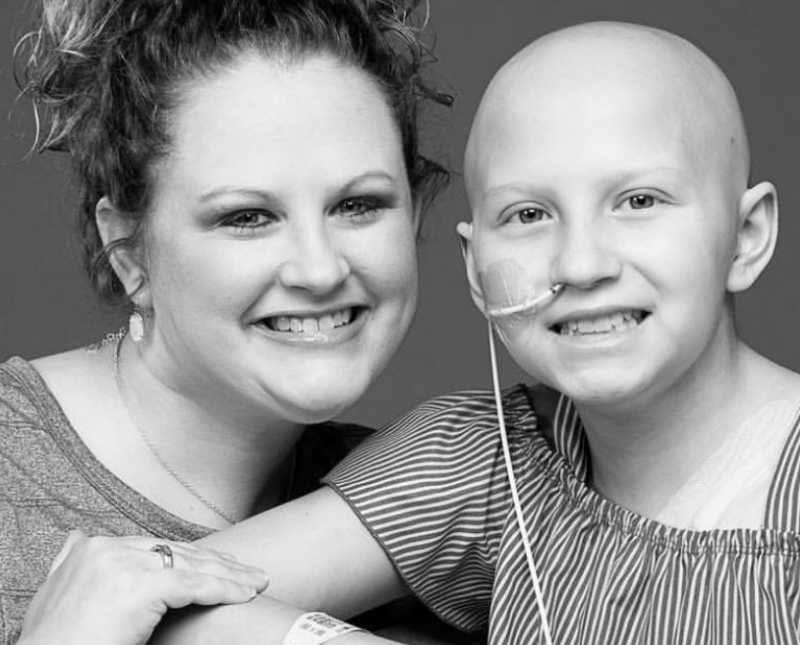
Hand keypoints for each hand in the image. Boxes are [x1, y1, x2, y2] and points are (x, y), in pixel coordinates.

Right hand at [18, 530, 268, 644]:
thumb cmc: (55, 641)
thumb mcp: (56, 593)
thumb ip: (71, 562)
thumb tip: (78, 538)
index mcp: (94, 548)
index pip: (158, 548)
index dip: (194, 557)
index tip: (220, 563)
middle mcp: (110, 549)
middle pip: (179, 554)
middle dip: (218, 564)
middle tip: (249, 572)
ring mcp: (124, 565)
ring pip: (192, 567)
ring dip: (231, 576)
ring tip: (257, 583)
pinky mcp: (139, 587)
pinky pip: (193, 585)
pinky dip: (224, 589)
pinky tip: (245, 594)